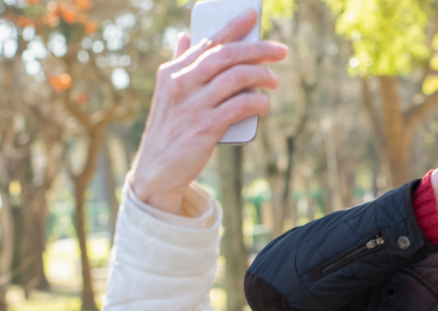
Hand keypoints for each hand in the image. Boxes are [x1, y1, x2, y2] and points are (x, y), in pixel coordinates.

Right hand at [128, 10, 286, 214]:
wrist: (157, 169)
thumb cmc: (169, 129)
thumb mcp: (168, 93)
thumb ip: (179, 64)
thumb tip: (184, 36)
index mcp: (173, 72)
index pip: (208, 42)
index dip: (233, 27)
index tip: (252, 15)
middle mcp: (182, 84)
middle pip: (226, 55)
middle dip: (257, 49)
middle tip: (280, 51)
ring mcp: (194, 105)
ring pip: (236, 78)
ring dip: (262, 76)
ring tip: (274, 80)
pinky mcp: (206, 127)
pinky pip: (240, 106)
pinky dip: (257, 102)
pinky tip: (264, 104)